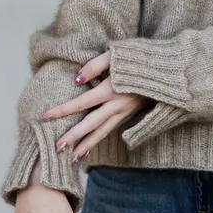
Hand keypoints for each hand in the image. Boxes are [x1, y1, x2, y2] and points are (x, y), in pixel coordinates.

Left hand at [40, 48, 150, 162]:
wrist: (168, 69)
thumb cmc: (140, 58)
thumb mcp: (116, 54)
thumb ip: (94, 66)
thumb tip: (75, 80)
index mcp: (111, 89)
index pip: (81, 103)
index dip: (62, 110)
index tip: (44, 117)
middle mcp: (117, 105)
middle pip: (91, 124)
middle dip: (72, 136)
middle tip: (56, 148)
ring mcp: (125, 112)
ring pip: (102, 132)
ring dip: (86, 145)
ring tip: (71, 158)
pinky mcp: (129, 114)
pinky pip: (111, 130)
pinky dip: (98, 140)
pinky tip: (89, 148)